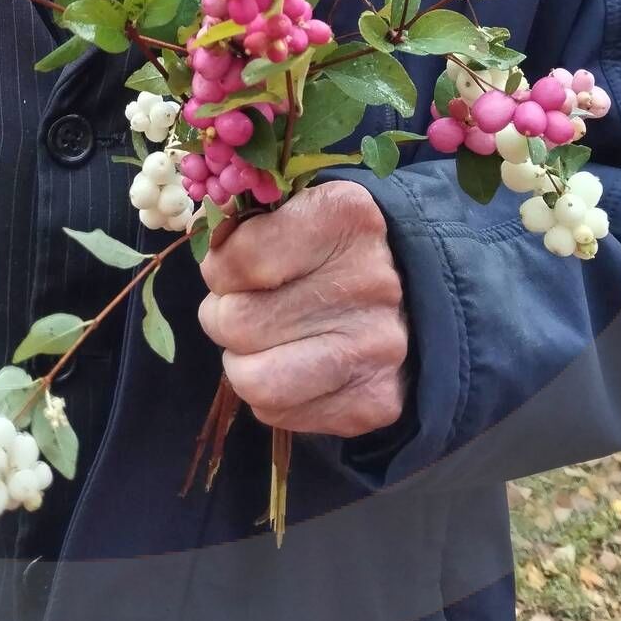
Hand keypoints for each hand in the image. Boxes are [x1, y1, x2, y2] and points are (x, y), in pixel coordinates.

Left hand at [197, 180, 409, 438]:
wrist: (411, 296)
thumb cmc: (329, 247)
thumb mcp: (295, 207)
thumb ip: (244, 220)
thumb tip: (209, 234)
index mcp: (345, 216)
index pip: (238, 260)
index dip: (221, 268)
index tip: (236, 265)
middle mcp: (370, 281)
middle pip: (236, 321)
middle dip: (226, 315)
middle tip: (248, 305)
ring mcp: (378, 347)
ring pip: (252, 379)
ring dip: (242, 360)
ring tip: (265, 338)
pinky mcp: (376, 401)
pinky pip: (277, 413)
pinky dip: (271, 393)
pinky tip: (294, 364)